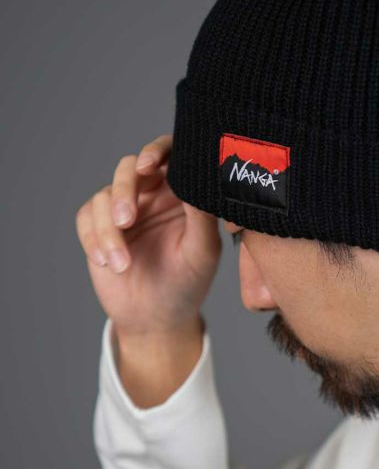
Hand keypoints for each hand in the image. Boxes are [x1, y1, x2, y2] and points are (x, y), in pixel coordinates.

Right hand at [75, 134, 221, 337]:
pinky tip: (109, 263)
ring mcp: (125, 208)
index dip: (157, 150)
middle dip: (125, 190)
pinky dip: (94, 239)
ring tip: (121, 263)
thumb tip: (195, 181)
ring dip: (108, 229)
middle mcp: (154, 194)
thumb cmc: (188, 283)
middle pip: (131, 166)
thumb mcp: (202, 252)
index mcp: (183, 193)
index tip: (149, 166)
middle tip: (126, 219)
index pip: (172, 154)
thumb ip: (201, 216)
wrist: (157, 318)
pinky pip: (87, 216)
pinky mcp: (99, 225)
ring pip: (106, 194)